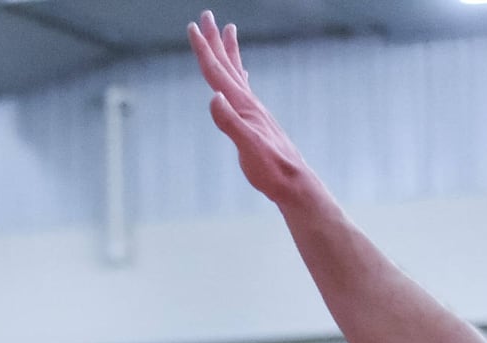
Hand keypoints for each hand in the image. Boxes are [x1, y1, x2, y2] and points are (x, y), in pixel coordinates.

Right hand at [188, 12, 313, 205]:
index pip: (218, 73)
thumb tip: (213, 97)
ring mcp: (254, 110)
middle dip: (215, 40)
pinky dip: (239, 74)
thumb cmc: (270, 169)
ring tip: (228, 29)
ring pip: (237, 72)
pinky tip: (242, 73)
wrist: (293, 182)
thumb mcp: (248, 147)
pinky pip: (244, 88)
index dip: (204, 50)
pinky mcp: (256, 119)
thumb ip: (230, 122)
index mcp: (243, 105)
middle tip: (205, 16)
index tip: (193, 28)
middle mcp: (249, 102)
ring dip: (229, 51)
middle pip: (227, 65)